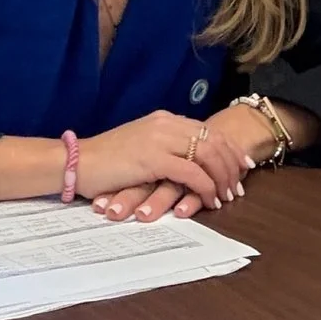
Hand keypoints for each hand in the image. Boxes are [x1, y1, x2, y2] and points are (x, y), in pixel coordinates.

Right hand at [81, 111, 249, 218]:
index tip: (243, 165)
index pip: (207, 130)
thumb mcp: (141, 147)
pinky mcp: (153, 158)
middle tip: (239, 186)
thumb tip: (189, 161)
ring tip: (228, 196)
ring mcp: (159, 139)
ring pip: (207, 155)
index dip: (229, 148)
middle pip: (213, 141)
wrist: (77, 161)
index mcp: (165, 119)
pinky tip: (210, 200)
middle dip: (231, 164)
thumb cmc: (106, 161)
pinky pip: (191, 172)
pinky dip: (206, 187)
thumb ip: (165, 148)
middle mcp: (166, 124)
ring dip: (222, 178)